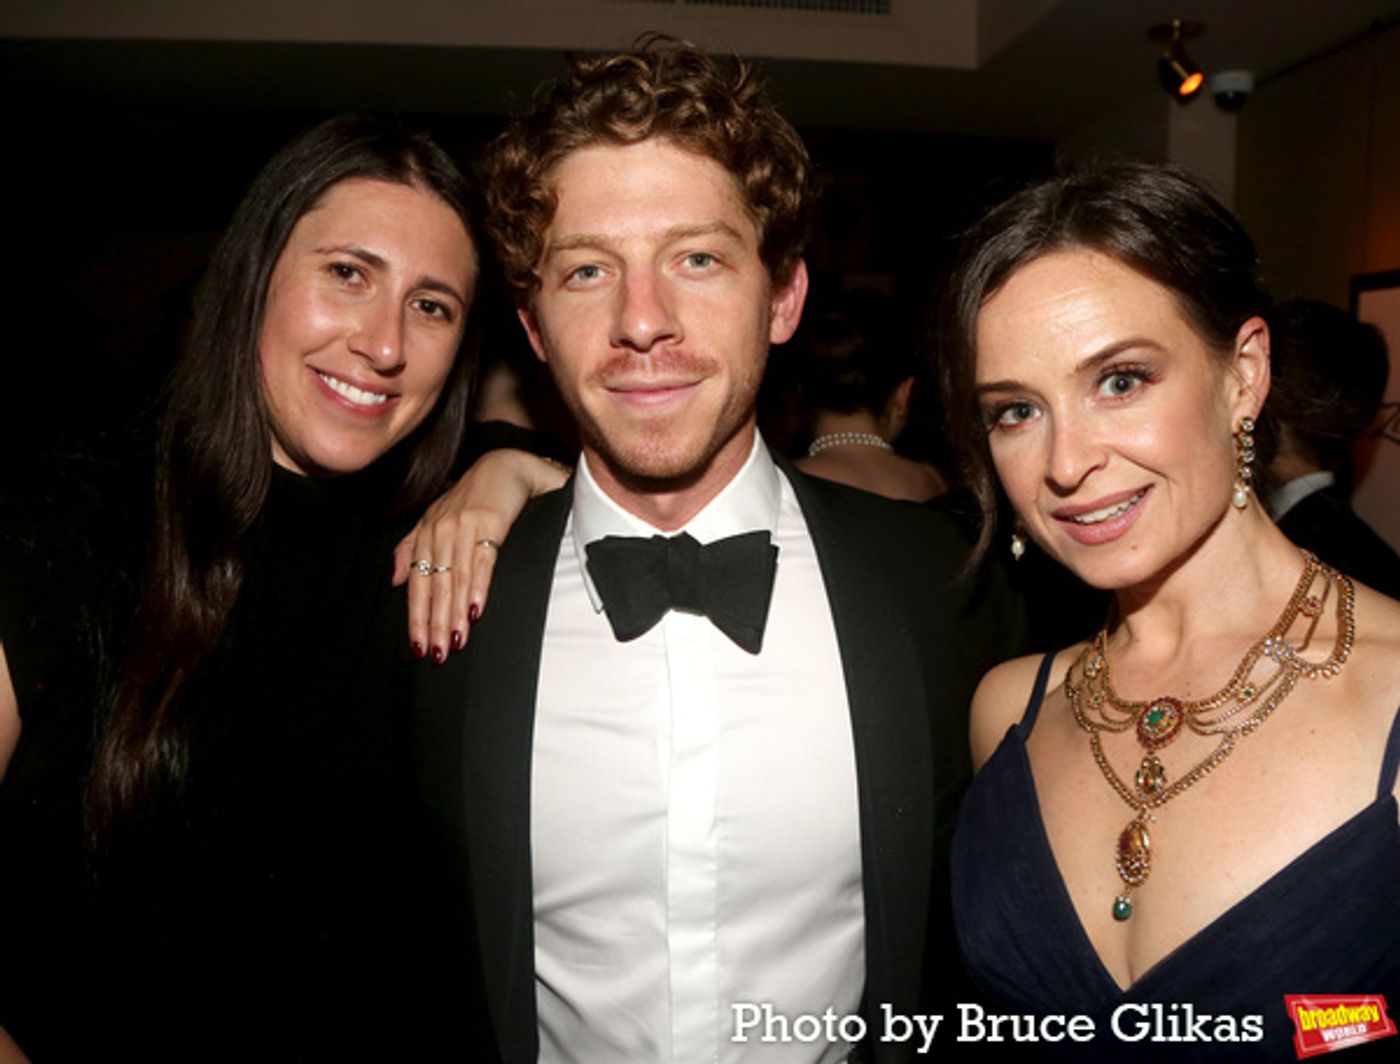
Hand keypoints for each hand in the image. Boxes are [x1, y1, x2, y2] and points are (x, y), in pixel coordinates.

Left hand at [393, 449, 568, 661]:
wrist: (505, 466)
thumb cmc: (473, 496)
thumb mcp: (436, 519)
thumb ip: (412, 548)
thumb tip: (395, 580)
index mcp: (426, 535)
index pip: (418, 585)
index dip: (417, 618)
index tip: (418, 647)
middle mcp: (440, 532)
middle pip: (435, 587)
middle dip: (435, 624)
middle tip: (436, 654)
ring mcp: (464, 528)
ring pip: (456, 579)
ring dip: (455, 614)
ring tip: (455, 643)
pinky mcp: (490, 524)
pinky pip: (482, 562)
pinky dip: (478, 587)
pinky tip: (476, 610)